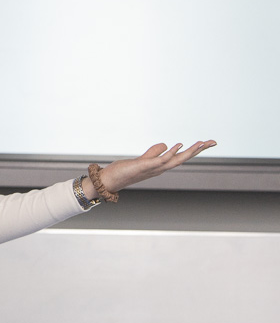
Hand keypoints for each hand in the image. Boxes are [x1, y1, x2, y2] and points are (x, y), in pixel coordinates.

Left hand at [86, 140, 216, 196]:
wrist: (110, 180)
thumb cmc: (126, 171)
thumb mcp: (143, 159)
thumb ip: (154, 152)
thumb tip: (167, 144)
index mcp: (161, 165)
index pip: (181, 157)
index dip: (194, 150)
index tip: (208, 142)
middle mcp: (160, 168)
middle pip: (183, 158)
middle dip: (198, 150)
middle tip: (213, 141)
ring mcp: (153, 168)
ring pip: (176, 160)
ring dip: (189, 151)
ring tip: (201, 143)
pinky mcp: (144, 166)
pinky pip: (160, 159)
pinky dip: (170, 152)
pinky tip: (178, 144)